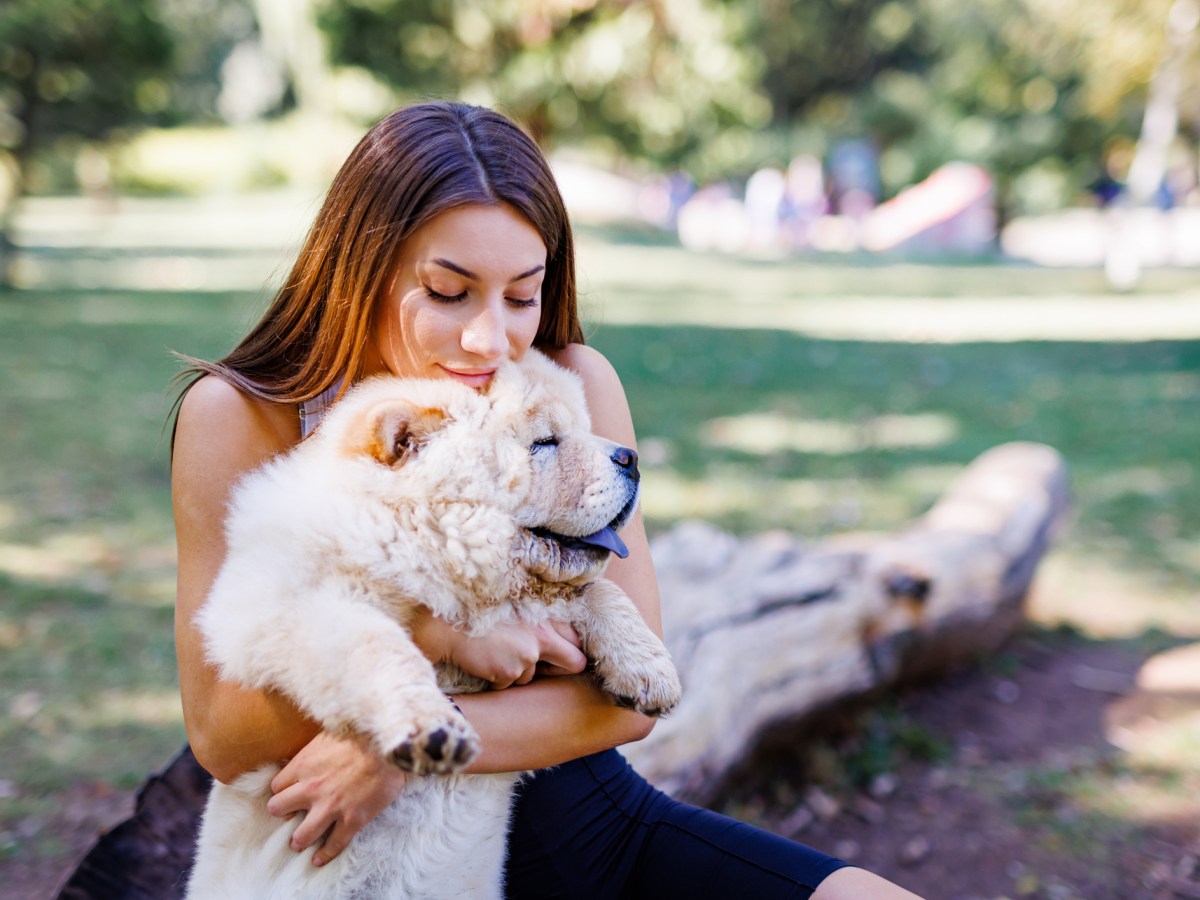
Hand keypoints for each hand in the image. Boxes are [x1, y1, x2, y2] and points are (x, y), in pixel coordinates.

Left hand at [267, 730, 407, 866]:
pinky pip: (334, 844)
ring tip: (300, 841)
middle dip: (282, 813)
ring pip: (301, 835)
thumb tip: (312, 755)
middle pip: (278, 809)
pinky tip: (319, 859)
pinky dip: (325, 854)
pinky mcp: (352, 820)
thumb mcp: (329, 735)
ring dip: (299, 839)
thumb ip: (315, 751)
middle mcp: (311, 789)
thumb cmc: (362, 735)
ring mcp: (331, 807)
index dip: (282, 791)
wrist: (390, 745)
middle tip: (290, 815)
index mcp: (304, 765)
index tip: (288, 794)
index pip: (276, 786)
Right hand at [438, 618, 586, 688]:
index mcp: (545, 619)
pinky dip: (496, 679)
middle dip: (557, 669)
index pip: (578, 640)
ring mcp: (527, 656)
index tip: (560, 657)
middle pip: (573, 662)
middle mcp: (541, 637)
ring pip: (531, 677)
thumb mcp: (516, 610)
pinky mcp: (509, 671)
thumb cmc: (480, 615)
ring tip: (494, 652)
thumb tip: (556, 645)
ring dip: (515, 672)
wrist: (448, 625)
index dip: (571, 651)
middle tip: (536, 665)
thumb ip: (538, 625)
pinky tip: (484, 661)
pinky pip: (508, 684)